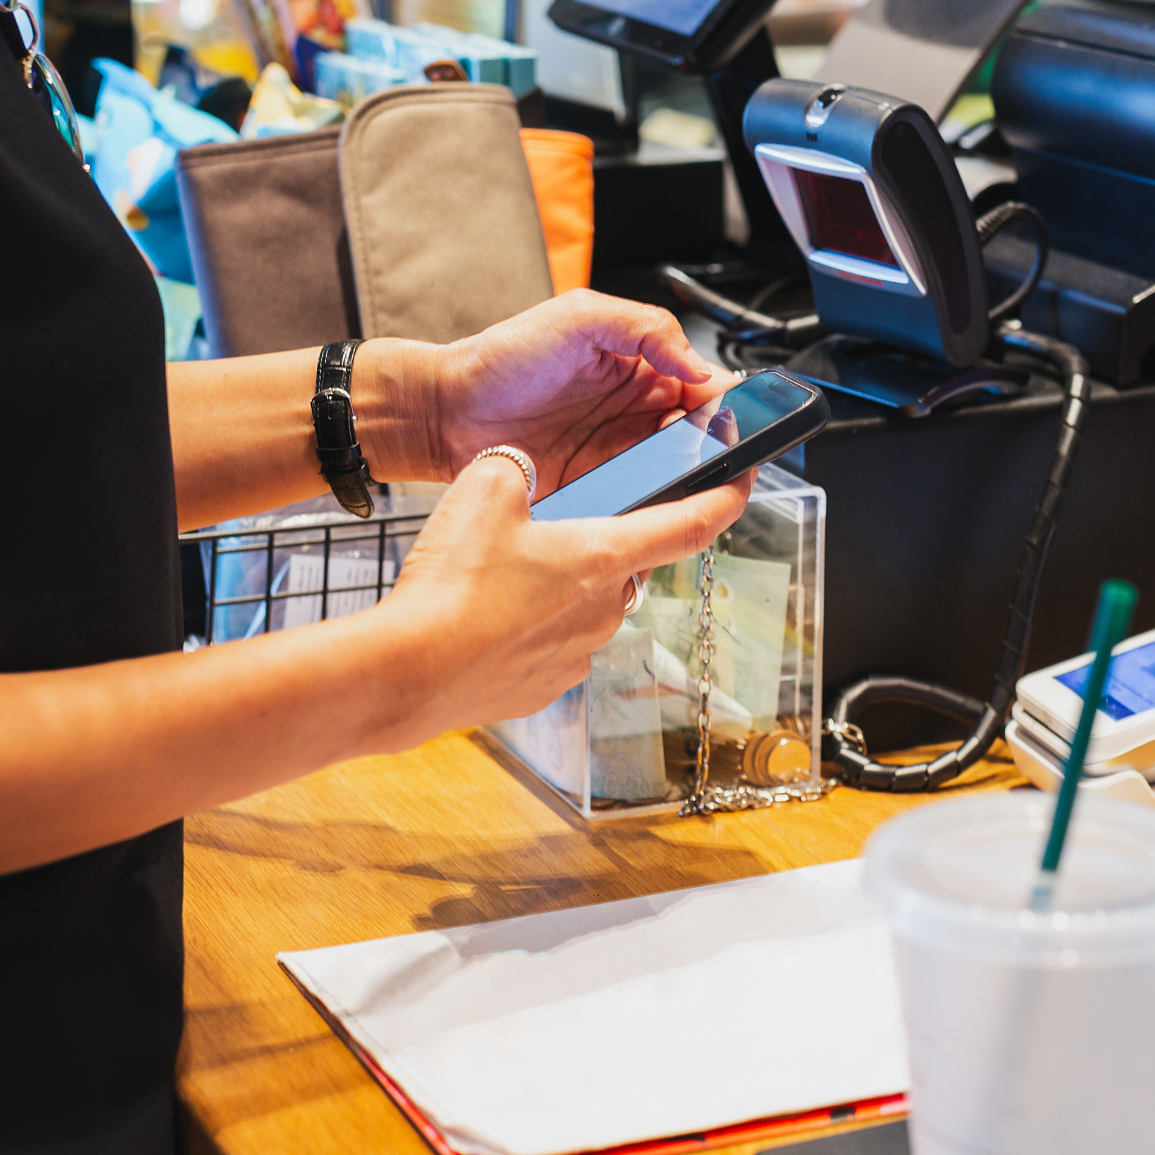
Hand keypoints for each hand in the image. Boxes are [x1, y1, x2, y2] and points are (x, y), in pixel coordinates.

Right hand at [369, 451, 750, 736]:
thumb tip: (522, 472)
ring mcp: (577, 654)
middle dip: (595, 541)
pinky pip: (550, 643)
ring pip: (584, 605)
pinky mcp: (544, 685)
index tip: (744, 480)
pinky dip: (528, 627)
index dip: (726, 496)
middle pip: (624, 563)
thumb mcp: (485, 489)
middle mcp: (605, 609)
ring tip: (498, 574)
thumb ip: (519, 468)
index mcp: (604, 555)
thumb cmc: (453, 585)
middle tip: (548, 526)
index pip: (691, 524)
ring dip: (558, 586)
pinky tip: (484, 616)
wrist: (411, 672)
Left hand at [420, 290, 728, 492]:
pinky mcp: (599, 492)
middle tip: (705, 453)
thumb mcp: (580, 316)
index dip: (727, 404)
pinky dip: (655, 511)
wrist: (447, 412)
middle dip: (714, 448)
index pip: (706, 386)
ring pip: (679, 476)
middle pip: (702, 438)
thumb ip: (647, 328)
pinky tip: (655, 510)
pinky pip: (639, 506)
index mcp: (643, 368)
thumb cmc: (503, 359)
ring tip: (683, 482)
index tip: (730, 418)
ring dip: (690, 483)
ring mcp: (620, 457)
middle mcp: (637, 414)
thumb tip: (701, 366)